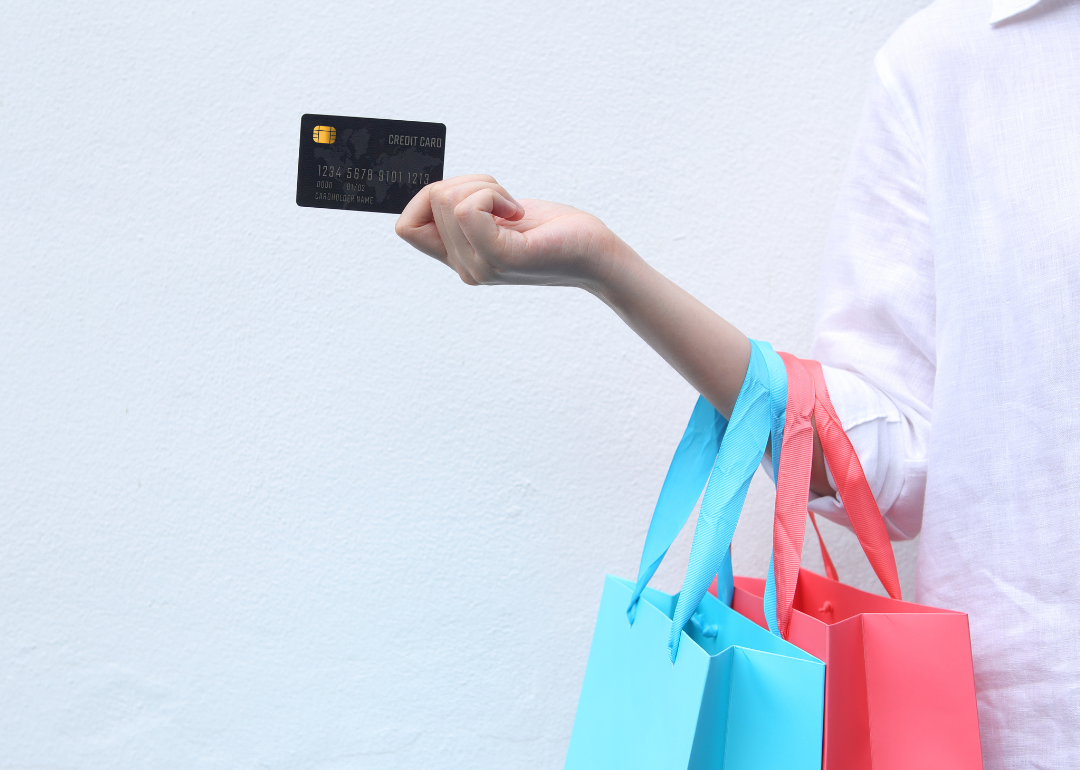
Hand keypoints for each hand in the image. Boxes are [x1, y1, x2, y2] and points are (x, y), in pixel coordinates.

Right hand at [394, 175, 628, 291]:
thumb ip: (465, 209)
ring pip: (449, 199)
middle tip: (506, 200)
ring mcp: (481, 267)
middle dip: (470, 182)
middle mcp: (465, 269)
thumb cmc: (554, 229)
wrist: (596, 253)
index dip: (426, 198)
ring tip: (514, 208)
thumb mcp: (499, 214)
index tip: (469, 196)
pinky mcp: (502, 258)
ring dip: (485, 186)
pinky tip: (518, 212)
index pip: (406, 228)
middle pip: (432, 199)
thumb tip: (437, 189)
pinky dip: (492, 194)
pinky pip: (469, 209)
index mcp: (460, 258)